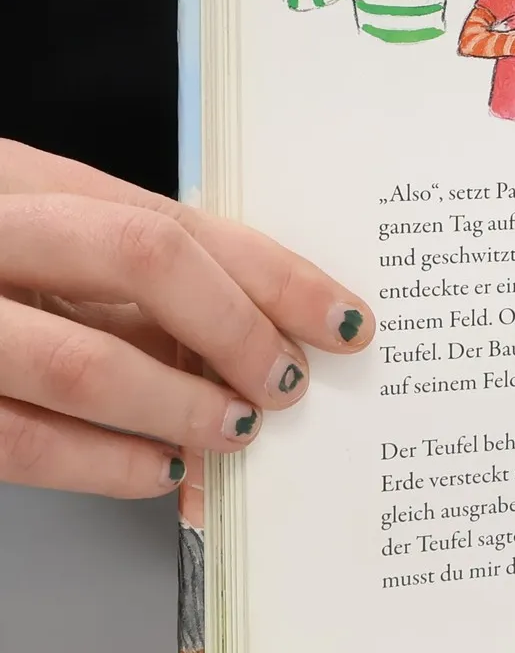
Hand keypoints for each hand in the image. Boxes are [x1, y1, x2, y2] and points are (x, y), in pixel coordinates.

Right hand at [0, 140, 374, 498]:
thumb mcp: (35, 245)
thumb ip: (123, 281)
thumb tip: (255, 337)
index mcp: (18, 180)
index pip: (173, 217)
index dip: (272, 273)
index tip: (343, 319)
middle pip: (140, 255)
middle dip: (236, 326)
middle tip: (287, 383)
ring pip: (79, 360)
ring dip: (178, 407)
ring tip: (234, 433)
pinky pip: (17, 437)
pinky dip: (104, 464)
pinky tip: (156, 472)